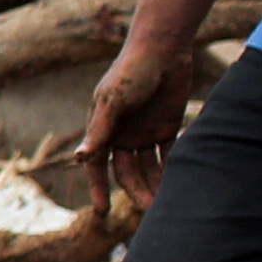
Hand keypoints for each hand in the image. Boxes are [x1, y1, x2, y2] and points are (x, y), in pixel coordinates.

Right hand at [79, 35, 198, 208]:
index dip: (99, 188)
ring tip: (166, 204)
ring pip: (149, 167)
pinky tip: (181, 184)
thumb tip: (79, 158)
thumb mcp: (113, 100)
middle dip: (136, 191)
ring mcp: (145, 132)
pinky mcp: (168, 127)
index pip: (98, 165)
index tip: (102, 212)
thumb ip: (99, 130)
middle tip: (149, 211)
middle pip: (127, 171)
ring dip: (155, 185)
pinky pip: (169, 154)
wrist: (163, 49)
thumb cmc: (132, 71)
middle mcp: (122, 134)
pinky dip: (173, 169)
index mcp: (104, 129)